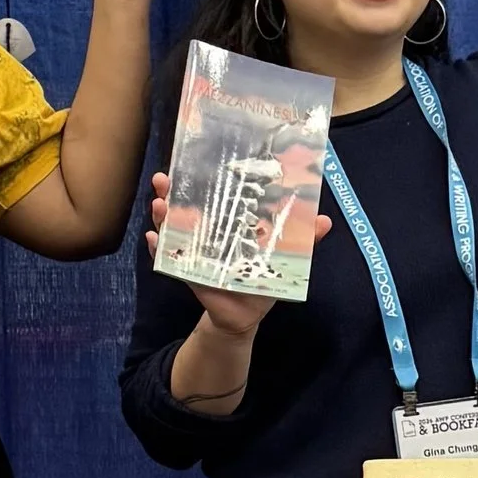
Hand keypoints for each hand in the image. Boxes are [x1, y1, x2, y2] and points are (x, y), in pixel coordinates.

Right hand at [147, 174, 329, 341]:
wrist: (246, 315)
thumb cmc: (262, 279)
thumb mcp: (284, 257)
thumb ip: (304, 240)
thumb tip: (325, 220)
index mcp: (228, 222)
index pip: (212, 195)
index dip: (200, 178)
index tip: (188, 161)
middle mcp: (206, 232)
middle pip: (185, 206)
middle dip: (171, 192)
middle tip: (163, 179)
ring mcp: (193, 250)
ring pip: (172, 228)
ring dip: (162, 216)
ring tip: (158, 206)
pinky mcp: (187, 272)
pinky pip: (167, 260)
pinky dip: (158, 250)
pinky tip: (152, 239)